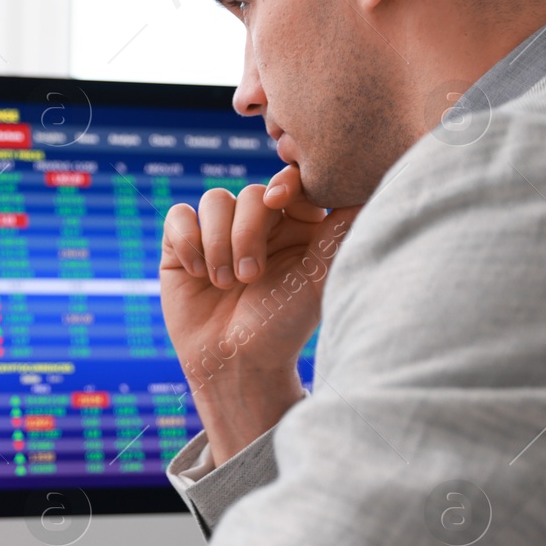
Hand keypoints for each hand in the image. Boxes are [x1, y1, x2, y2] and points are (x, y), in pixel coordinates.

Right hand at [159, 165, 359, 464]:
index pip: (289, 182)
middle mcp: (258, 225)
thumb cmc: (284, 326)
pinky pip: (179, 217)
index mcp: (296, 225)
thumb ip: (340, 230)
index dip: (282, 185)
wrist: (236, 363)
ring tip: (225, 282)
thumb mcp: (319, 277)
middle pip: (249, 194)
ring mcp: (217, 234)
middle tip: (251, 277)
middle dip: (247, 233)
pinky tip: (197, 272)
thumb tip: (366, 186)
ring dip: (218, 242)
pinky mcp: (182, 246)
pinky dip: (188, 240)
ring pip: (213, 201)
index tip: (278, 204)